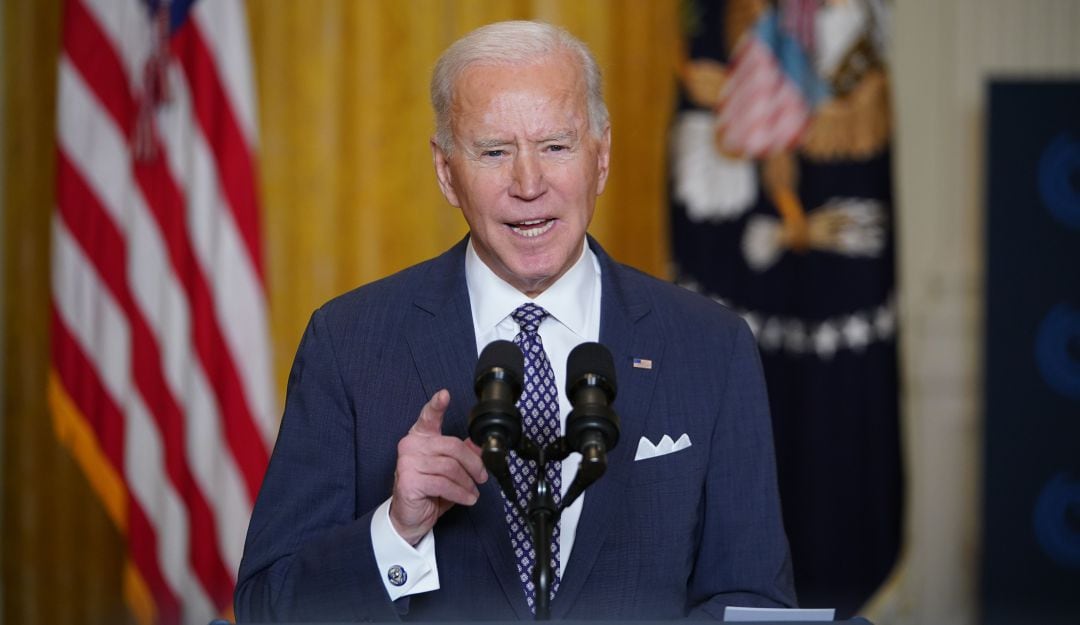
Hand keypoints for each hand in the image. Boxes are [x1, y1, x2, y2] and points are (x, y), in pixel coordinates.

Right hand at [389, 389, 487, 544]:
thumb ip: (462, 454)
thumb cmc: (428, 491)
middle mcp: (410, 446)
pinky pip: (443, 484)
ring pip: (450, 467)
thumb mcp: (449, 470)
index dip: (436, 405)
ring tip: (472, 492)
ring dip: (467, 482)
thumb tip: (479, 444)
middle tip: (482, 477)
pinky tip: (466, 498)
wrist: (410, 517)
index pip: (428, 417)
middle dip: (473, 463)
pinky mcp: (408, 481)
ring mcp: (407, 463)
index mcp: (420, 437)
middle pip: (452, 446)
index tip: (444, 394)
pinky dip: (460, 493)